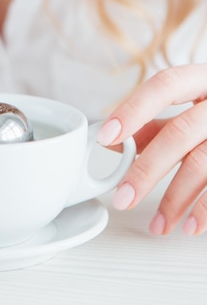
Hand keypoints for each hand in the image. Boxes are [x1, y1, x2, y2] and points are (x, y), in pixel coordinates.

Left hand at [97, 64, 206, 235]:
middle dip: (148, 168)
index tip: (107, 137)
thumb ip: (155, 122)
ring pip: (204, 162)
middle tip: (123, 197)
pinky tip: (189, 225)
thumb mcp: (193, 105)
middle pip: (181, 132)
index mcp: (203, 79)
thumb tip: (114, 142)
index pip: (165, 85)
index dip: (134, 110)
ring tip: (157, 225)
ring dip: (175, 199)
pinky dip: (206, 209)